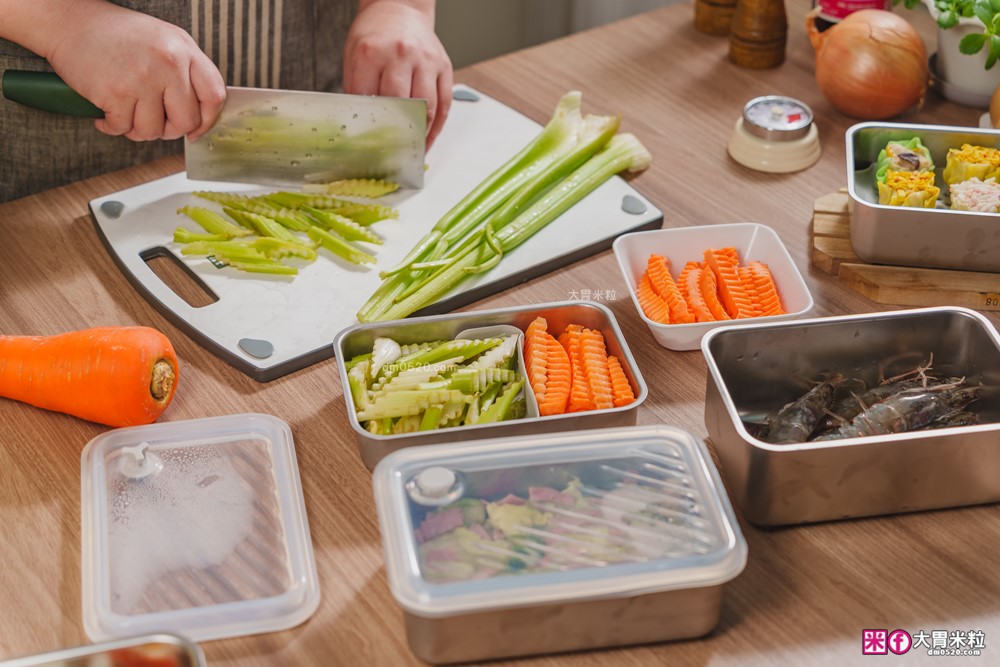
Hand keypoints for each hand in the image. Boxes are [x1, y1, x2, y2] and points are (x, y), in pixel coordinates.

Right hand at [45, 2, 225, 141]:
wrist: (71, 22)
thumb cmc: (119, 35)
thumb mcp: (165, 41)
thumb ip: (186, 72)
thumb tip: (200, 115)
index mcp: (184, 50)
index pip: (214, 96)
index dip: (207, 120)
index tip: (195, 129)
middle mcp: (168, 63)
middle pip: (186, 121)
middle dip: (169, 130)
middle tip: (153, 121)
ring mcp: (142, 79)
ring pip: (153, 131)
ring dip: (138, 129)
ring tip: (127, 113)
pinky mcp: (115, 92)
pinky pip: (123, 129)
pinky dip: (112, 127)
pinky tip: (107, 114)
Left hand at [344, 0, 452, 148]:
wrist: (399, 8)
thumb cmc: (375, 35)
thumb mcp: (355, 55)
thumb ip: (357, 88)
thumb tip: (362, 125)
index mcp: (372, 52)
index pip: (369, 99)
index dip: (369, 125)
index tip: (368, 145)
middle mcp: (401, 55)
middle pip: (400, 105)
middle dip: (396, 133)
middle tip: (391, 154)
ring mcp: (426, 61)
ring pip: (426, 108)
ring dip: (420, 134)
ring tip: (412, 151)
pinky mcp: (444, 67)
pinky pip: (444, 104)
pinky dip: (437, 127)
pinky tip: (428, 139)